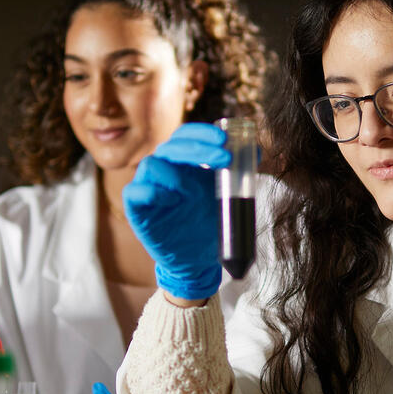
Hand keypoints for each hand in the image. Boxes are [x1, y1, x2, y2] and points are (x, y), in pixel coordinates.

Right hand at [122, 123, 230, 300]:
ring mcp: (148, 187)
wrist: (196, 260)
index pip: (186, 136)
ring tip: (191, 192)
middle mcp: (164, 169)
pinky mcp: (136, 209)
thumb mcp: (226, 196)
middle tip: (224, 158)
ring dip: (174, 174)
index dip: (202, 133)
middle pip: (171, 146)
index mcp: (183, 162)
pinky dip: (152, 192)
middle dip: (197, 148)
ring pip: (151, 164)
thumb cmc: (207, 223)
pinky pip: (134, 192)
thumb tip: (258, 151)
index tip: (224, 138)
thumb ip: (237, 173)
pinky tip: (171, 201)